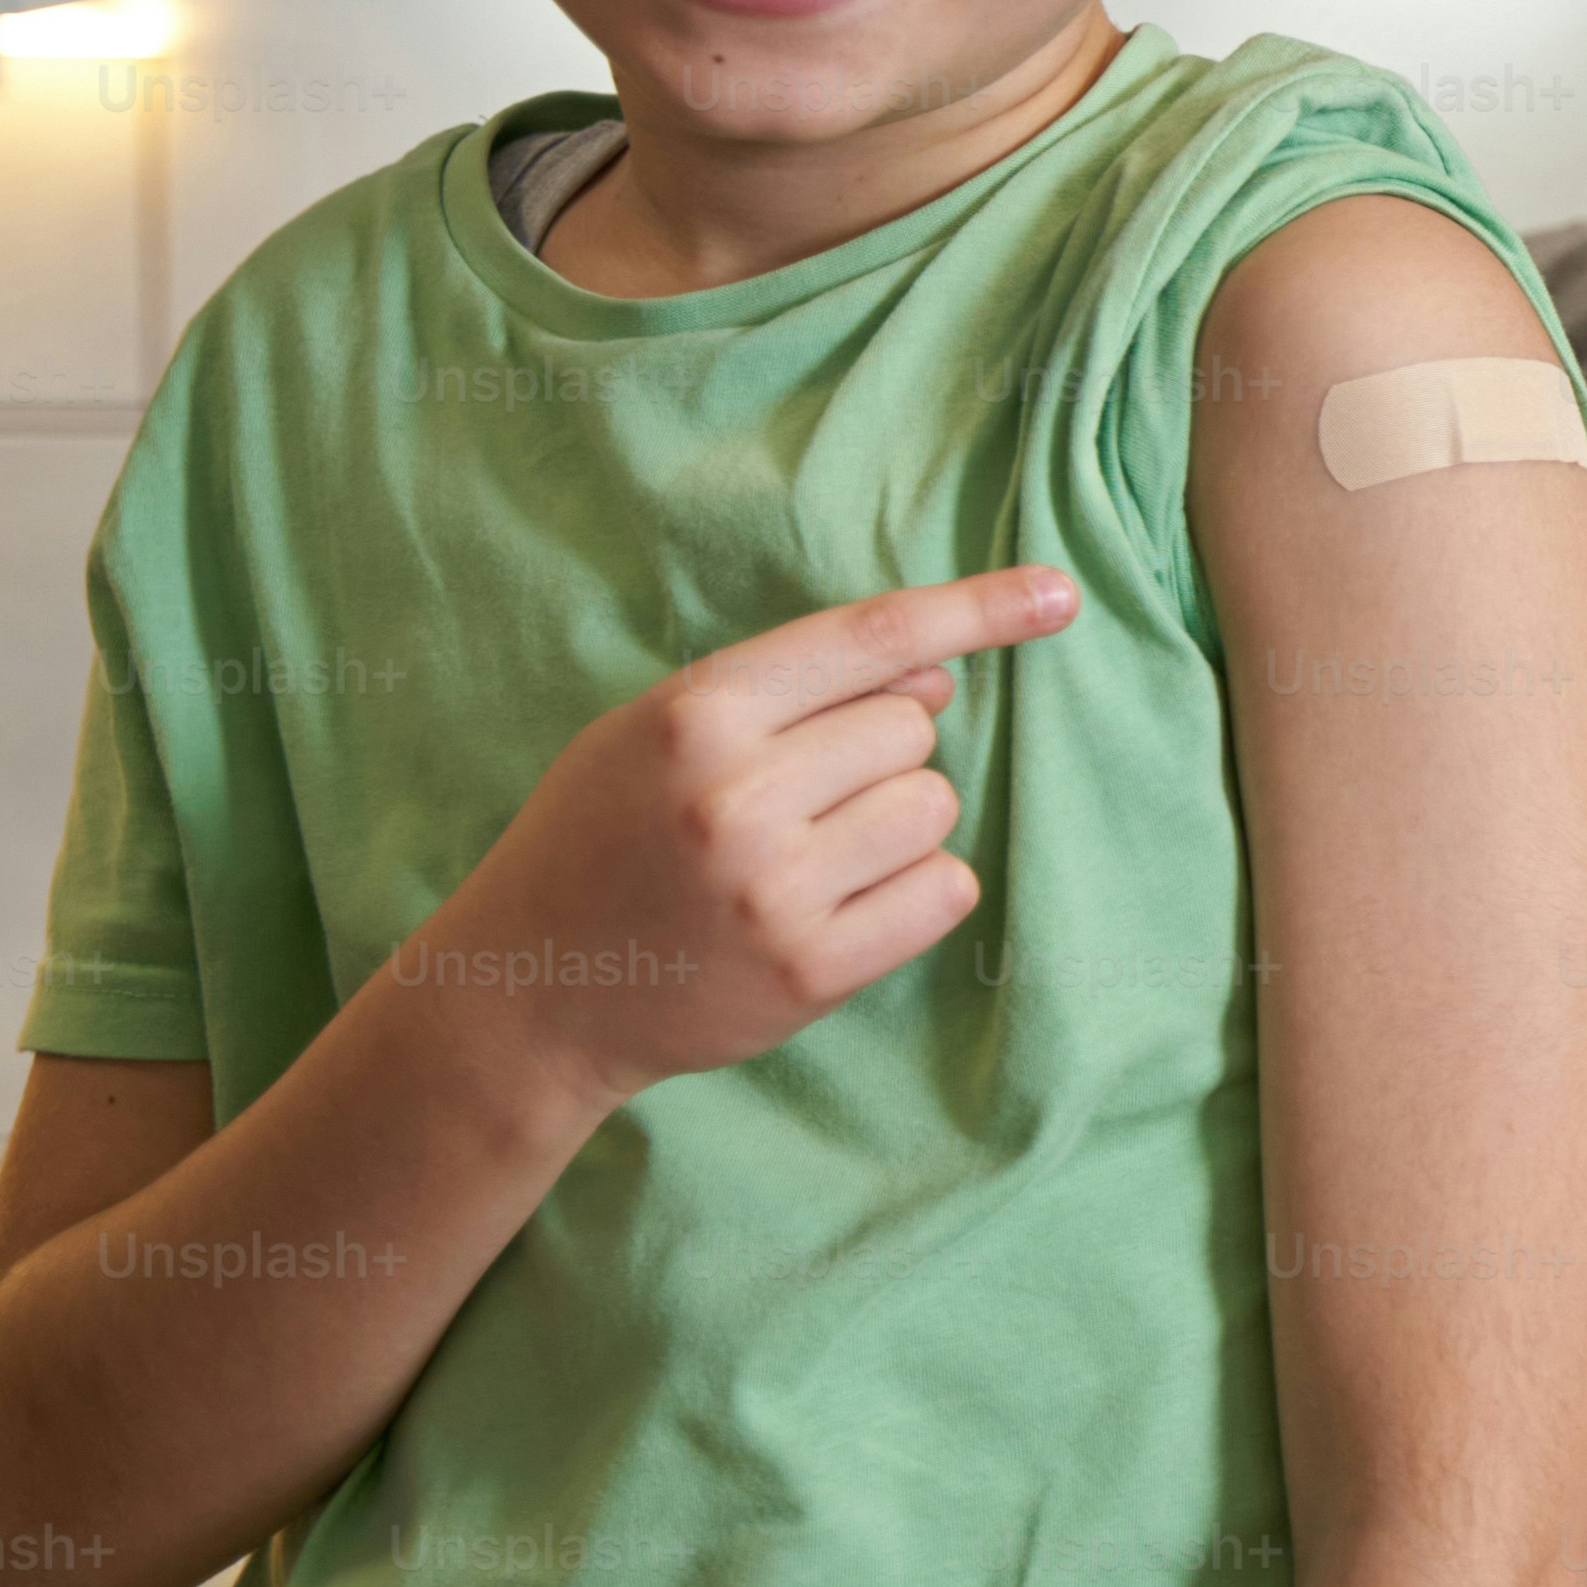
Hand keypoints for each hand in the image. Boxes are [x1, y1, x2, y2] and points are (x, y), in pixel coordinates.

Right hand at [411, 567, 1079, 1110]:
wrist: (528, 991)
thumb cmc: (601, 837)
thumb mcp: (657, 731)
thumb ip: (790, 691)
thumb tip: (937, 676)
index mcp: (695, 716)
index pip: (872, 638)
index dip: (976, 609)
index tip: (1059, 595)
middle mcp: (737, 797)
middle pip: (913, 728)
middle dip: (877, 755)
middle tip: (792, 800)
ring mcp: (776, 889)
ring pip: (935, 807)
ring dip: (897, 825)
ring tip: (805, 856)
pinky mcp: (813, 968)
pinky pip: (944, 892)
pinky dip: (915, 892)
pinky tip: (838, 905)